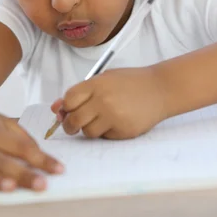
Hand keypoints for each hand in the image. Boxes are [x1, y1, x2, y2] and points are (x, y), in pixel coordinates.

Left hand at [51, 67, 168, 139]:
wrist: (160, 89)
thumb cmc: (131, 82)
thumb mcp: (105, 79)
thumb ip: (82, 92)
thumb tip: (56, 108)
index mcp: (97, 84)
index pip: (69, 99)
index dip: (66, 107)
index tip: (69, 109)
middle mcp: (103, 101)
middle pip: (74, 119)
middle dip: (70, 124)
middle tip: (74, 124)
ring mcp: (114, 117)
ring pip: (88, 132)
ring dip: (89, 129)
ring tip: (100, 120)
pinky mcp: (123, 131)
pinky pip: (104, 137)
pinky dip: (106, 132)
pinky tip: (116, 122)